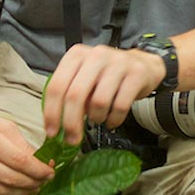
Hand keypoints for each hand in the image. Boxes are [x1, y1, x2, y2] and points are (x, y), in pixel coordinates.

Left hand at [44, 43, 165, 145]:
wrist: (142, 65)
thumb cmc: (107, 76)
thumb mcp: (84, 78)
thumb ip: (69, 95)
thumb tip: (55, 125)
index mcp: (76, 55)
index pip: (57, 85)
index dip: (52, 112)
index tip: (52, 132)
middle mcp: (96, 55)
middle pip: (75, 95)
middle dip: (71, 123)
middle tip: (72, 139)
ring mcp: (118, 63)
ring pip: (99, 102)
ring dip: (96, 118)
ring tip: (98, 118)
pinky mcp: (136, 74)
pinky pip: (121, 105)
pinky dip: (114, 119)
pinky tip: (112, 120)